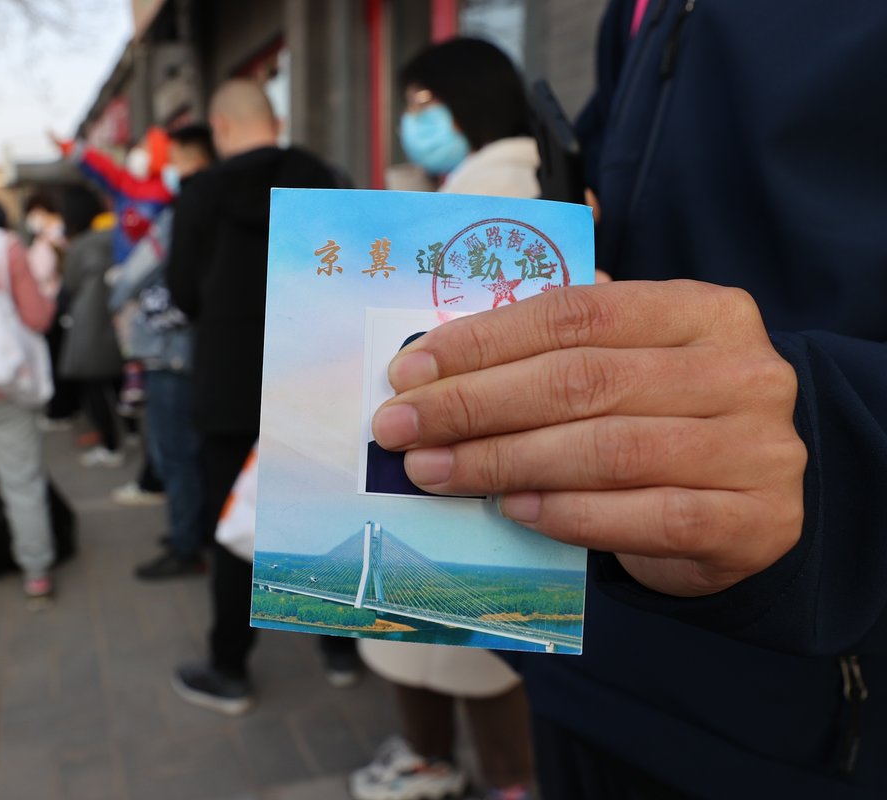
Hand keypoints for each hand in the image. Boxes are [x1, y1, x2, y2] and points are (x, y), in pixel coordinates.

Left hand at [371, 280, 807, 596]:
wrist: (749, 508)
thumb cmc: (663, 422)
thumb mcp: (625, 365)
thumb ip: (557, 350)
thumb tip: (438, 357)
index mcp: (702, 310)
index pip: (575, 313)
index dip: (483, 341)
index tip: (410, 372)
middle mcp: (741, 371)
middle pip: (580, 381)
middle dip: (473, 405)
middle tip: (400, 428)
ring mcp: (757, 448)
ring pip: (606, 450)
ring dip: (501, 462)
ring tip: (434, 471)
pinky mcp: (753, 522)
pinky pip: (644, 517)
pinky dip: (567, 514)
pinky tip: (511, 509)